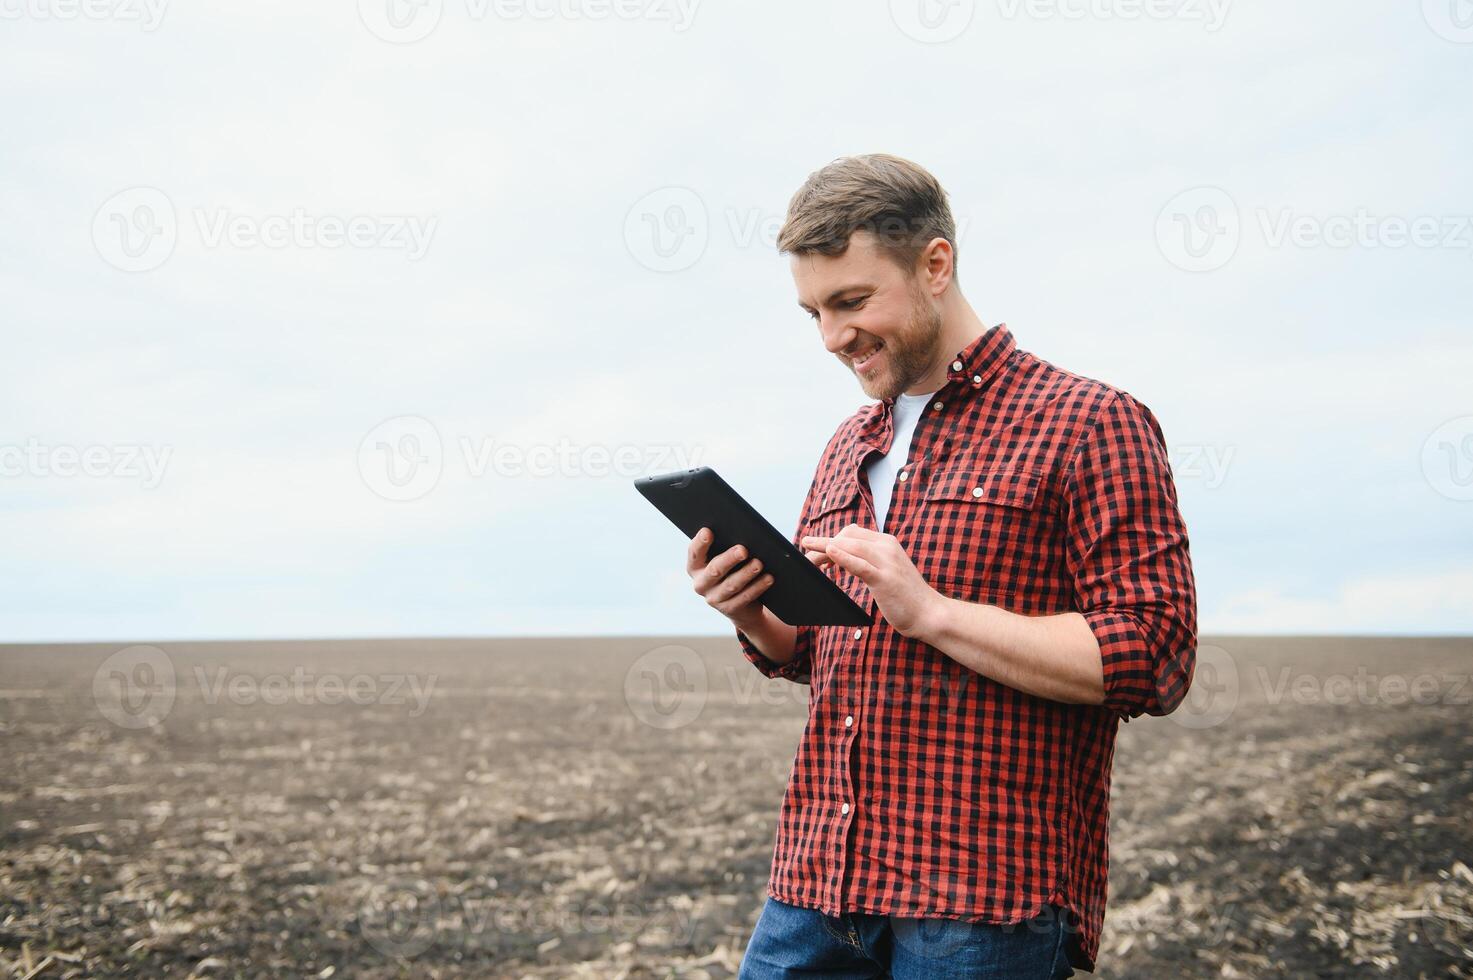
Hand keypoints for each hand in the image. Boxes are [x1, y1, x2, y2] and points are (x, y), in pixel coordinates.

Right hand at [687, 527, 774, 630]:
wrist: (741, 605)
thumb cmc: (732, 571)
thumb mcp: (725, 560)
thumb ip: (726, 547)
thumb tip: (743, 532)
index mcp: (696, 567)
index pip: (694, 553)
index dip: (700, 542)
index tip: (708, 531)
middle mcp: (701, 584)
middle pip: (714, 570)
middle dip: (729, 559)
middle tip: (743, 550)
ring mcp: (714, 599)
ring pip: (731, 585)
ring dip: (746, 573)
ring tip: (759, 564)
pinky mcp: (729, 609)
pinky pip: (744, 597)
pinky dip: (757, 587)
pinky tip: (768, 578)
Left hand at [799, 524, 945, 637]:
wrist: (930, 614)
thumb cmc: (906, 596)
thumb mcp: (887, 571)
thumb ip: (870, 560)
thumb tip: (845, 552)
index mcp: (887, 543)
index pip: (852, 532)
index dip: (832, 538)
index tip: (816, 549)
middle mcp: (887, 547)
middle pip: (847, 536)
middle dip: (823, 544)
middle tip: (806, 557)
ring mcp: (886, 562)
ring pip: (849, 546)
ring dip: (824, 549)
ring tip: (808, 555)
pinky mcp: (884, 578)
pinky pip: (859, 563)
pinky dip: (842, 557)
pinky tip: (829, 553)